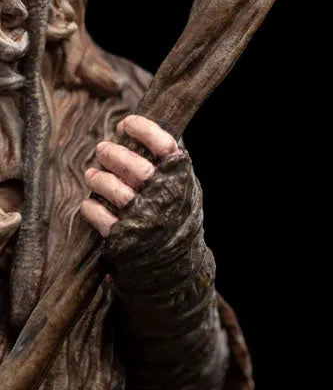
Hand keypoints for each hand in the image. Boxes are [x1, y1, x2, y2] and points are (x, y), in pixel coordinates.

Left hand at [81, 115, 179, 237]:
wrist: (178, 265)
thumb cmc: (177, 213)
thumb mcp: (185, 184)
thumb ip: (168, 160)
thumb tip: (136, 127)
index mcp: (180, 177)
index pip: (163, 144)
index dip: (142, 129)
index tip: (125, 124)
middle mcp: (165, 196)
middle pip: (135, 168)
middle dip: (113, 154)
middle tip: (102, 149)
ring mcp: (146, 219)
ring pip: (115, 191)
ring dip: (98, 179)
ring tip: (92, 174)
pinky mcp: (126, 239)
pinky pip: (100, 218)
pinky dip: (91, 208)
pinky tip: (90, 203)